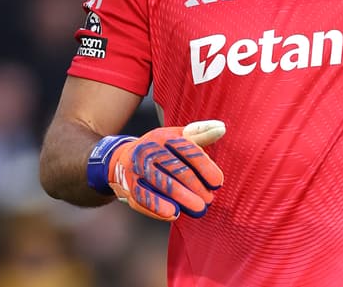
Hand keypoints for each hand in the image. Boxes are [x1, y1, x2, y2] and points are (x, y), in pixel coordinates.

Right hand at [87, 120, 224, 220]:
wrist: (120, 159)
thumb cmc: (159, 149)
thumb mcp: (176, 137)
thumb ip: (200, 134)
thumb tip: (221, 128)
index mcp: (163, 136)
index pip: (188, 150)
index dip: (205, 167)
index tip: (218, 183)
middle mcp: (148, 150)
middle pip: (176, 169)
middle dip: (195, 186)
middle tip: (209, 200)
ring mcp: (136, 168)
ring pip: (161, 185)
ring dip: (182, 198)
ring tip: (198, 208)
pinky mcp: (128, 185)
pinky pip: (144, 197)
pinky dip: (159, 207)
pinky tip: (174, 214)